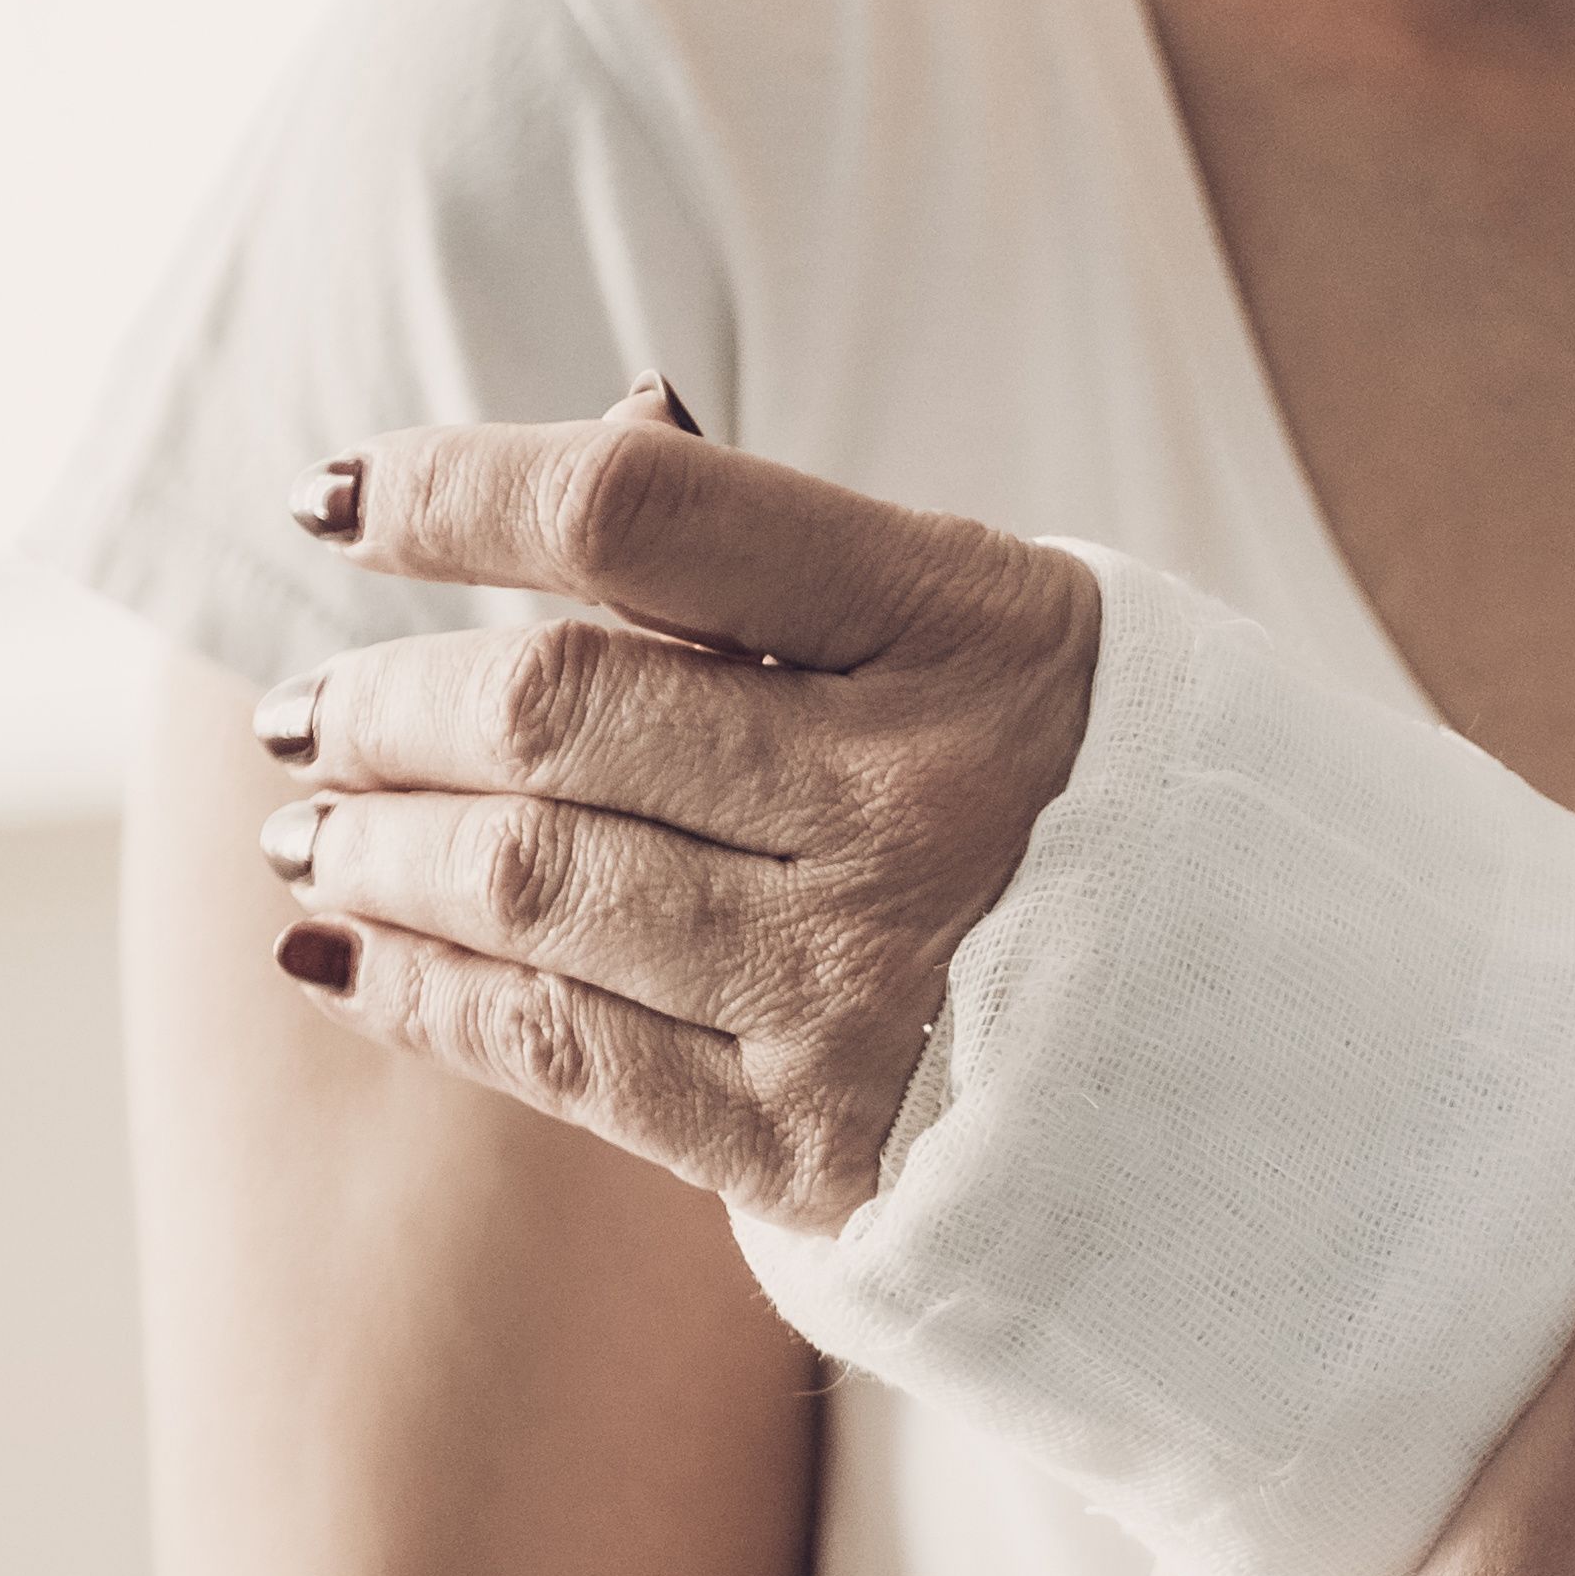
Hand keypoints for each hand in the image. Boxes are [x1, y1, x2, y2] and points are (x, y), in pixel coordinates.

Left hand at [251, 383, 1102, 1228]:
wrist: (1267, 1053)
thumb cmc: (1087, 794)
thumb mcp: (997, 632)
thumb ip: (796, 564)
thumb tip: (595, 429)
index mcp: (969, 630)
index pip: (641, 515)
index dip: (454, 489)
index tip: (332, 498)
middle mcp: (913, 804)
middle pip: (549, 716)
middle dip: (382, 707)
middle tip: (307, 712)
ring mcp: (862, 985)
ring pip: (530, 889)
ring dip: (374, 851)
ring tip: (310, 832)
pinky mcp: (821, 1146)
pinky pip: (562, 1055)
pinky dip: (419, 998)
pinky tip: (339, 960)